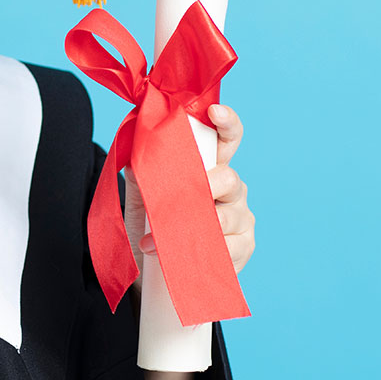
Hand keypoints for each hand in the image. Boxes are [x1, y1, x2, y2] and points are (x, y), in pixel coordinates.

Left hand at [139, 102, 255, 274]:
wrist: (154, 268)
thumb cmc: (152, 225)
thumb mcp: (141, 198)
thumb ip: (142, 175)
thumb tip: (136, 154)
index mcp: (210, 167)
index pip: (225, 139)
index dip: (225, 123)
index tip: (215, 111)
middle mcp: (230, 188)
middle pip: (229, 178)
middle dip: (207, 185)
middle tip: (187, 194)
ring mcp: (240, 218)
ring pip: (227, 216)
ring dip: (192, 228)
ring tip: (157, 240)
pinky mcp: (244, 247)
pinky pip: (230, 247)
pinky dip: (203, 251)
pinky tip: (185, 256)